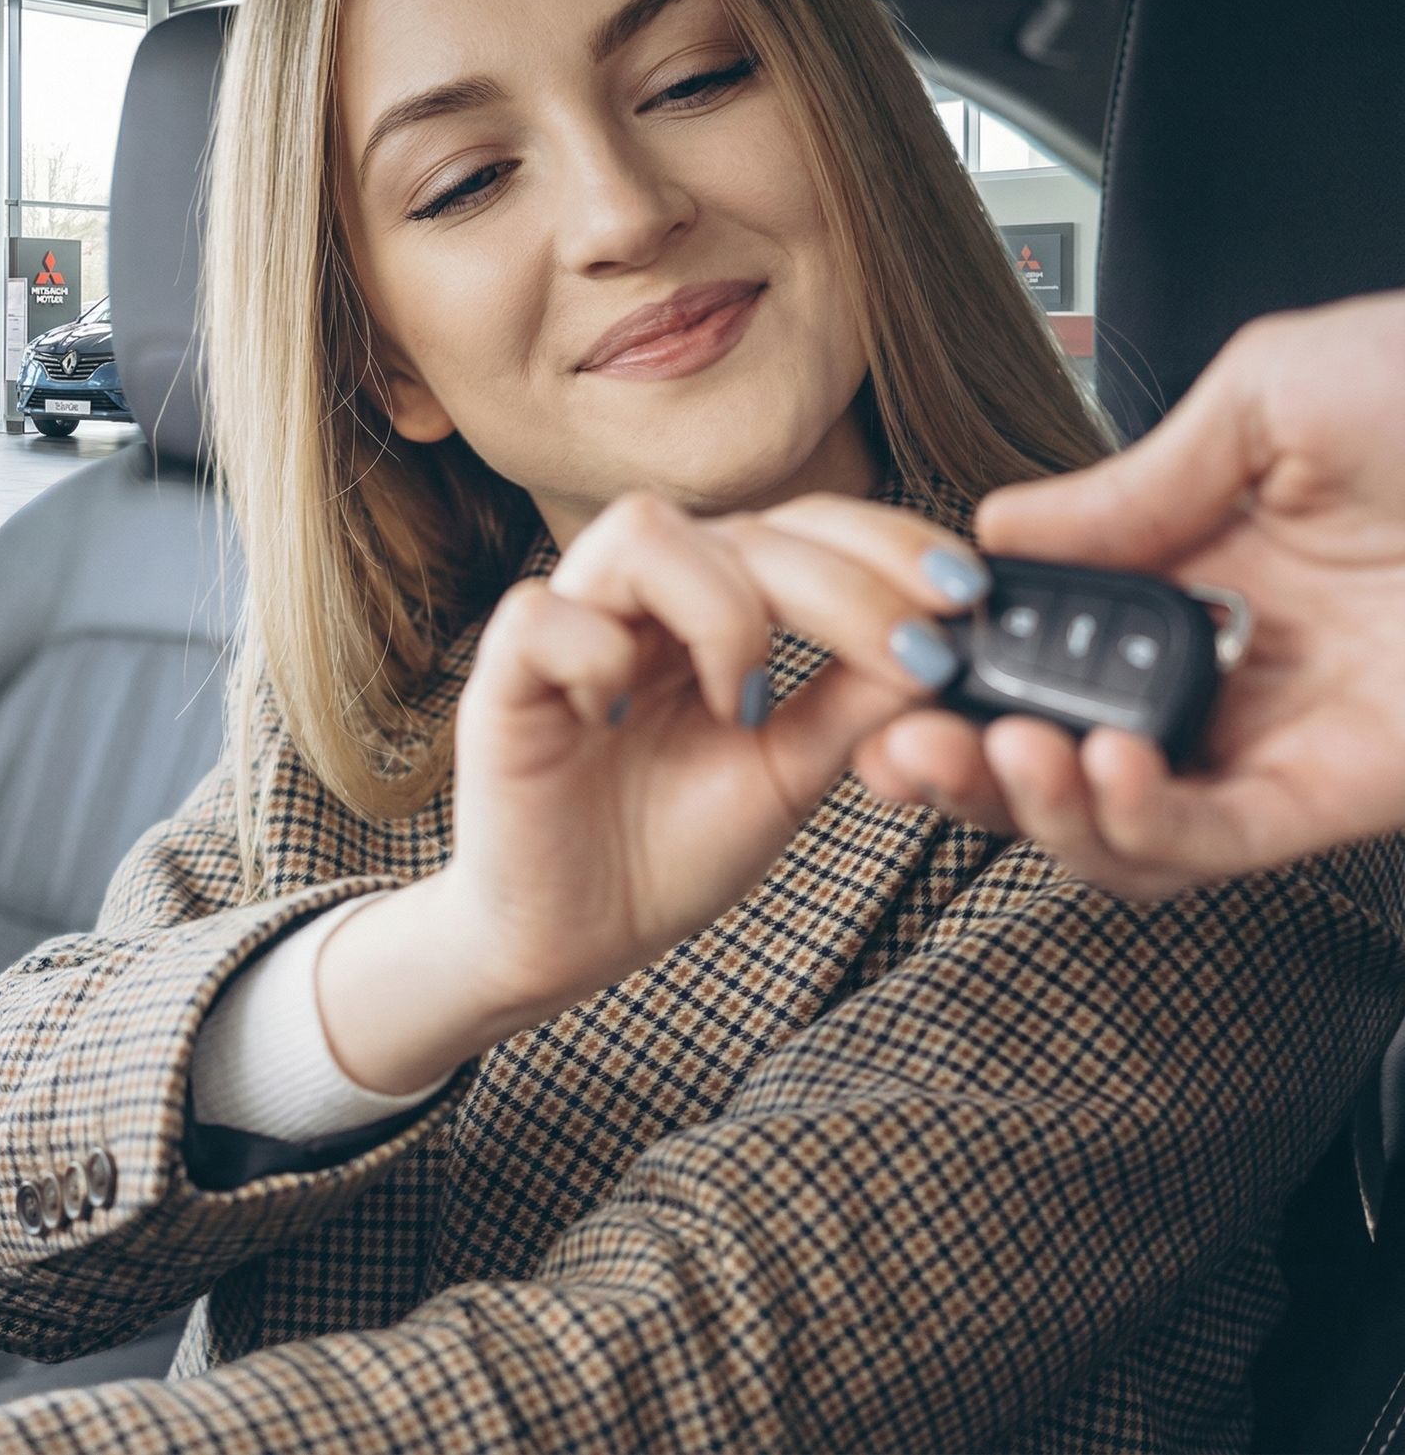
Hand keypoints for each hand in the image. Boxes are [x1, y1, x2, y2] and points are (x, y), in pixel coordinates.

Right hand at [317, 492, 987, 1092]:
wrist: (570, 939)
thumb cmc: (668, 851)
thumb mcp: (790, 775)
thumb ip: (855, 705)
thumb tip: (948, 644)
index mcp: (716, 605)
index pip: (804, 527)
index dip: (884, 542)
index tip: (963, 592)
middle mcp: (646, 598)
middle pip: (743, 526)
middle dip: (841, 584)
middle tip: (908, 654)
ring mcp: (571, 625)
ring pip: (643, 532)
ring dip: (720, 609)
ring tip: (741, 703)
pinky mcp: (502, 675)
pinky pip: (544, 616)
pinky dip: (599, 655)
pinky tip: (620, 717)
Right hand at [855, 291, 1404, 897]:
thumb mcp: (1274, 391)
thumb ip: (1129, 482)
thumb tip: (1001, 532)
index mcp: (1194, 568)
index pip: (1042, 645)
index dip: (956, 667)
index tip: (893, 664)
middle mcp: (1223, 664)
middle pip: (1057, 753)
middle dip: (960, 768)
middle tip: (898, 753)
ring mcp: (1280, 737)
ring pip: (1119, 826)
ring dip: (1035, 809)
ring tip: (996, 755)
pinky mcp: (1344, 795)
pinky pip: (1216, 843)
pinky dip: (1142, 825)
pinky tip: (1104, 769)